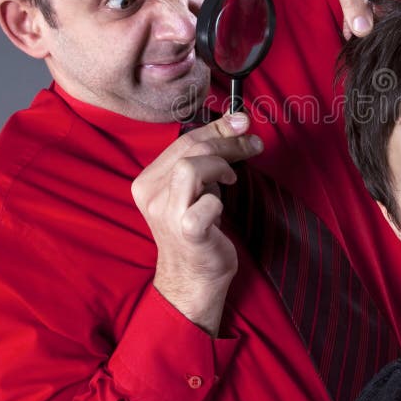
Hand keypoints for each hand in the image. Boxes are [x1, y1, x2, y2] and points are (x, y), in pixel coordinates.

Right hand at [131, 112, 262, 335]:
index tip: (242, 121)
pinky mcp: (185, 231)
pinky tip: (219, 210)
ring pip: (190, 167)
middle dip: (227, 142)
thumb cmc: (200, 230)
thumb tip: (236, 123)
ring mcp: (165, 213)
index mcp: (148, 181)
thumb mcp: (200, 188)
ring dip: (219, 167)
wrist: (193, 278)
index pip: (182, 141)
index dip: (216, 128)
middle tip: (252, 144)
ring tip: (230, 180)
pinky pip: (205, 204)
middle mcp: (150, 194)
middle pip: (189, 150)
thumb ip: (208, 158)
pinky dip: (218, 202)